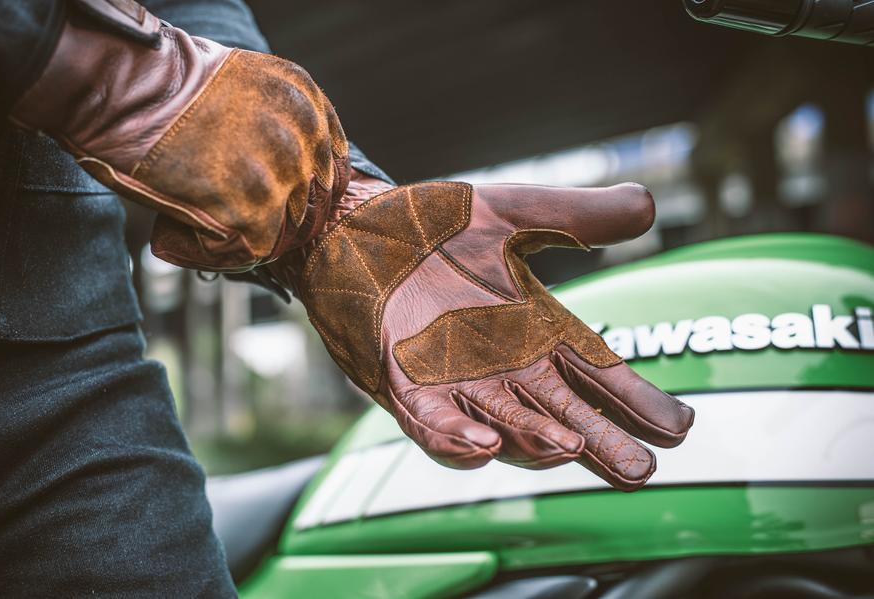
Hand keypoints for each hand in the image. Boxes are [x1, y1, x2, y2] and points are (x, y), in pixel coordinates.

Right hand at [10, 0, 347, 270]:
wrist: (126, 90)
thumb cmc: (171, 88)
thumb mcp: (250, 89)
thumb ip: (281, 125)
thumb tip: (291, 173)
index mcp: (307, 104)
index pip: (330, 166)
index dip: (301, 189)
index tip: (275, 197)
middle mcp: (303, 140)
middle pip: (311, 204)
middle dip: (277, 217)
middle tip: (234, 215)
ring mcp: (281, 178)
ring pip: (283, 232)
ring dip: (249, 234)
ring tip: (207, 215)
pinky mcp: (252, 213)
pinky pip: (250, 251)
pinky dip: (220, 250)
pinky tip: (193, 228)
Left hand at [269, 171, 693, 490]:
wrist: (351, 228)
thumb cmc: (429, 225)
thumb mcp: (511, 212)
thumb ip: (577, 215)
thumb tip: (649, 205)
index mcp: (533, 328)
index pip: (596, 371)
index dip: (634, 400)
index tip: (678, 427)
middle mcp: (501, 366)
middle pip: (563, 412)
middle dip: (601, 441)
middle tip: (643, 466)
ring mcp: (452, 381)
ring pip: (504, 424)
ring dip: (535, 441)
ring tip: (572, 448)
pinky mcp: (401, 384)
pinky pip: (433, 423)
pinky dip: (457, 438)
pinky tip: (485, 445)